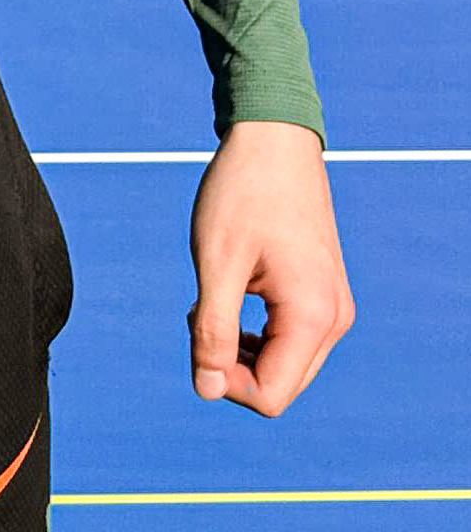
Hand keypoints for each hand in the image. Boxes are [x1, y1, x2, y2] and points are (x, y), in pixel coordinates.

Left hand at [187, 119, 354, 414]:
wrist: (274, 136)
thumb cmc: (242, 192)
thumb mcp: (217, 263)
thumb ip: (212, 331)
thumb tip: (207, 389)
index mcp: (313, 316)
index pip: (270, 395)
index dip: (224, 381)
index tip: (196, 334)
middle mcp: (335, 319)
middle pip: (281, 385)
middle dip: (233, 364)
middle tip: (200, 311)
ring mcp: (334, 305)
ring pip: (285, 363)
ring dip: (243, 347)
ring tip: (211, 299)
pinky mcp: (324, 291)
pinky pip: (291, 337)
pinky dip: (258, 330)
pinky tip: (230, 294)